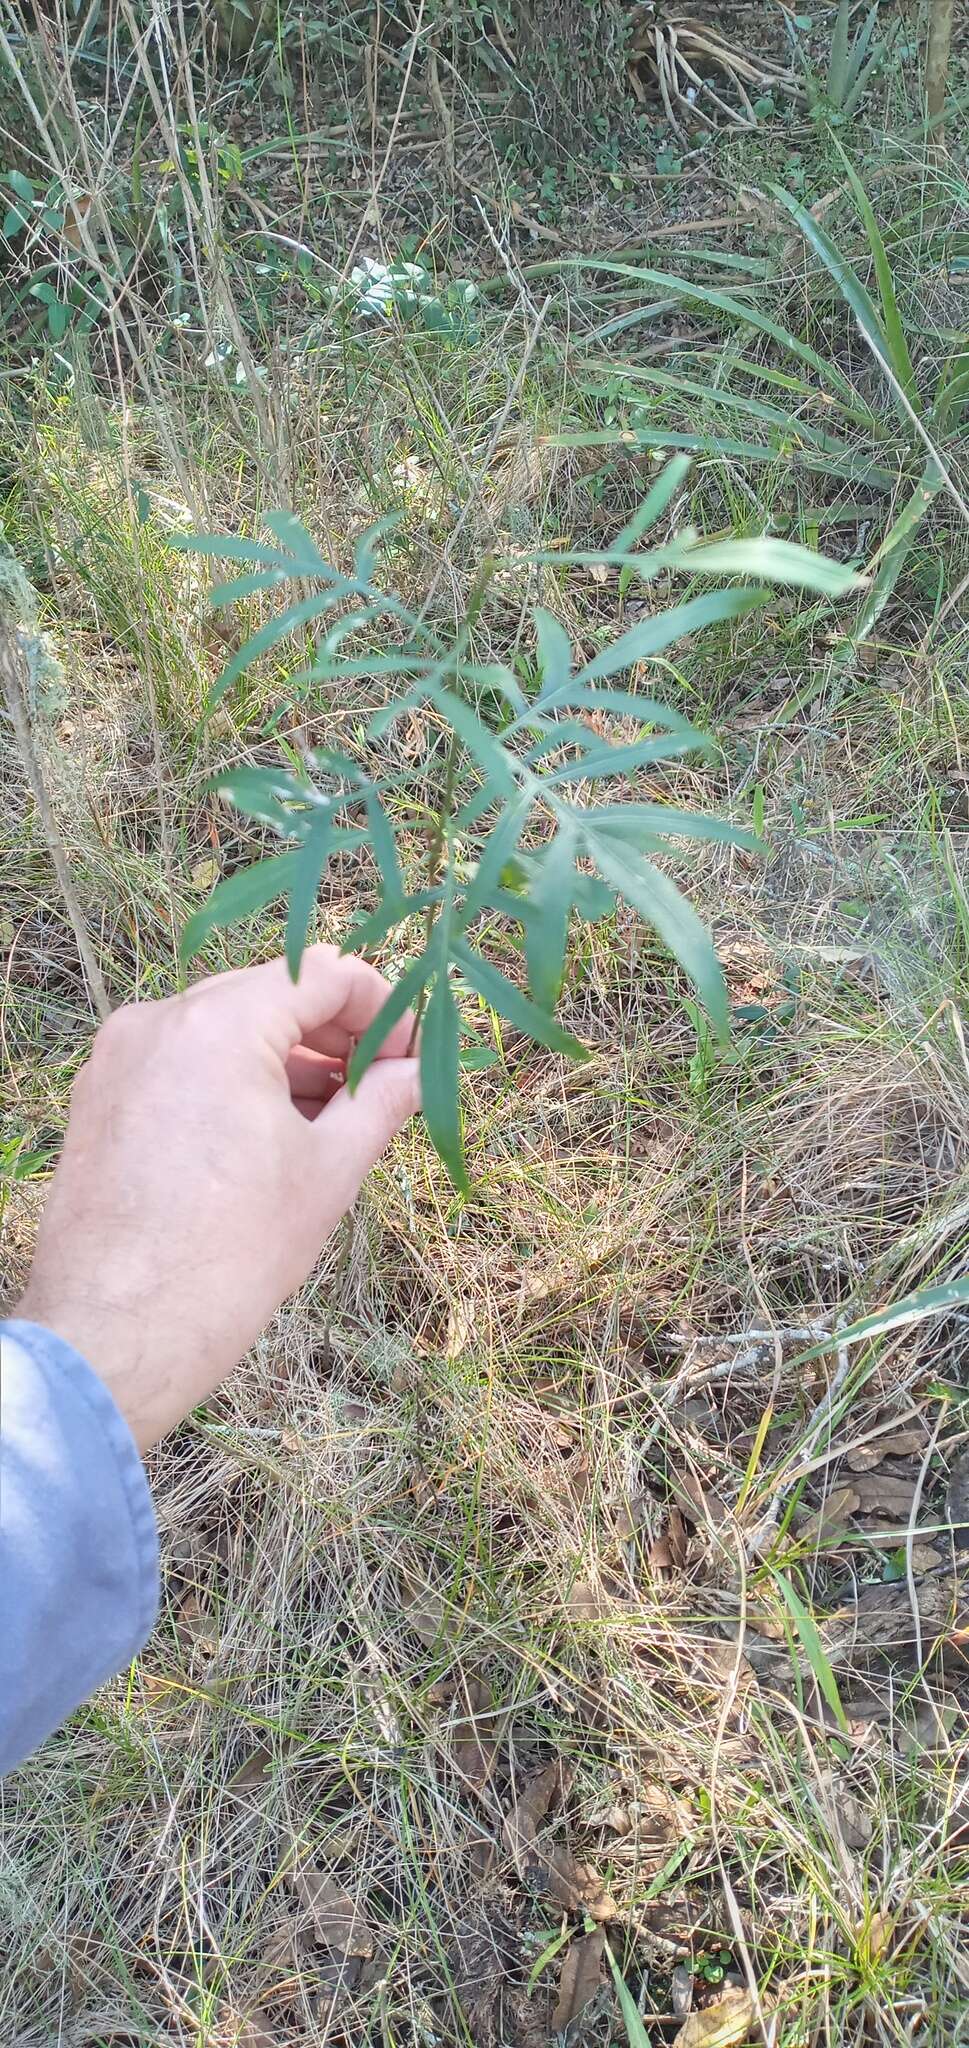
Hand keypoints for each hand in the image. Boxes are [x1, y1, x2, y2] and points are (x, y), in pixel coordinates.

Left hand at [18, 948, 418, 1450]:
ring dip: (284, 1060)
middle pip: (269, 994)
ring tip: (330, 1120)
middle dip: (333, 1034)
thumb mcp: (327, 1172)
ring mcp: (118, 1059)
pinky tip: (266, 1137)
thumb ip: (380, 1103)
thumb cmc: (230, 1257)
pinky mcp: (98, 1099)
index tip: (410, 1056)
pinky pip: (180, 1064)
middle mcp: (158, 1022)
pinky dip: (230, 1083)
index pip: (323, 973)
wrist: (119, 1336)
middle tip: (378, 1086)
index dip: (382, 1007)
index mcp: (219, 1025)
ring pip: (222, 1030)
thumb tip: (418, 1071)